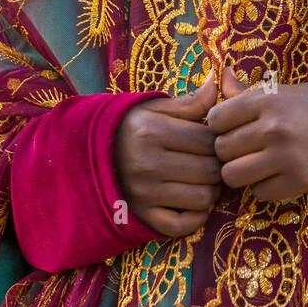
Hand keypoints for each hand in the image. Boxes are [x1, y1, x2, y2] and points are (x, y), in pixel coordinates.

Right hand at [114, 73, 222, 236]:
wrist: (87, 156)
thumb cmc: (128, 128)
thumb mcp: (153, 108)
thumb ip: (189, 102)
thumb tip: (217, 80)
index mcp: (152, 132)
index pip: (208, 140)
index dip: (220, 140)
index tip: (216, 139)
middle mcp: (148, 165)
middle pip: (210, 171)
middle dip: (219, 165)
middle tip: (214, 160)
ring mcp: (145, 194)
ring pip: (203, 198)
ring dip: (212, 190)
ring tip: (204, 179)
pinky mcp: (143, 216)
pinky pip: (182, 225)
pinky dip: (195, 217)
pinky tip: (193, 201)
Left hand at [206, 66, 307, 201]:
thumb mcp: (289, 90)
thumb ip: (251, 93)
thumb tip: (221, 79)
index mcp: (268, 99)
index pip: (215, 119)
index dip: (220, 126)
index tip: (234, 129)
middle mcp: (274, 127)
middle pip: (221, 150)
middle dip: (229, 152)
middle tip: (247, 149)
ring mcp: (286, 156)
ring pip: (233, 176)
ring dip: (242, 173)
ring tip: (258, 164)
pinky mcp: (301, 181)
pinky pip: (260, 193)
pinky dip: (264, 187)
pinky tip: (279, 175)